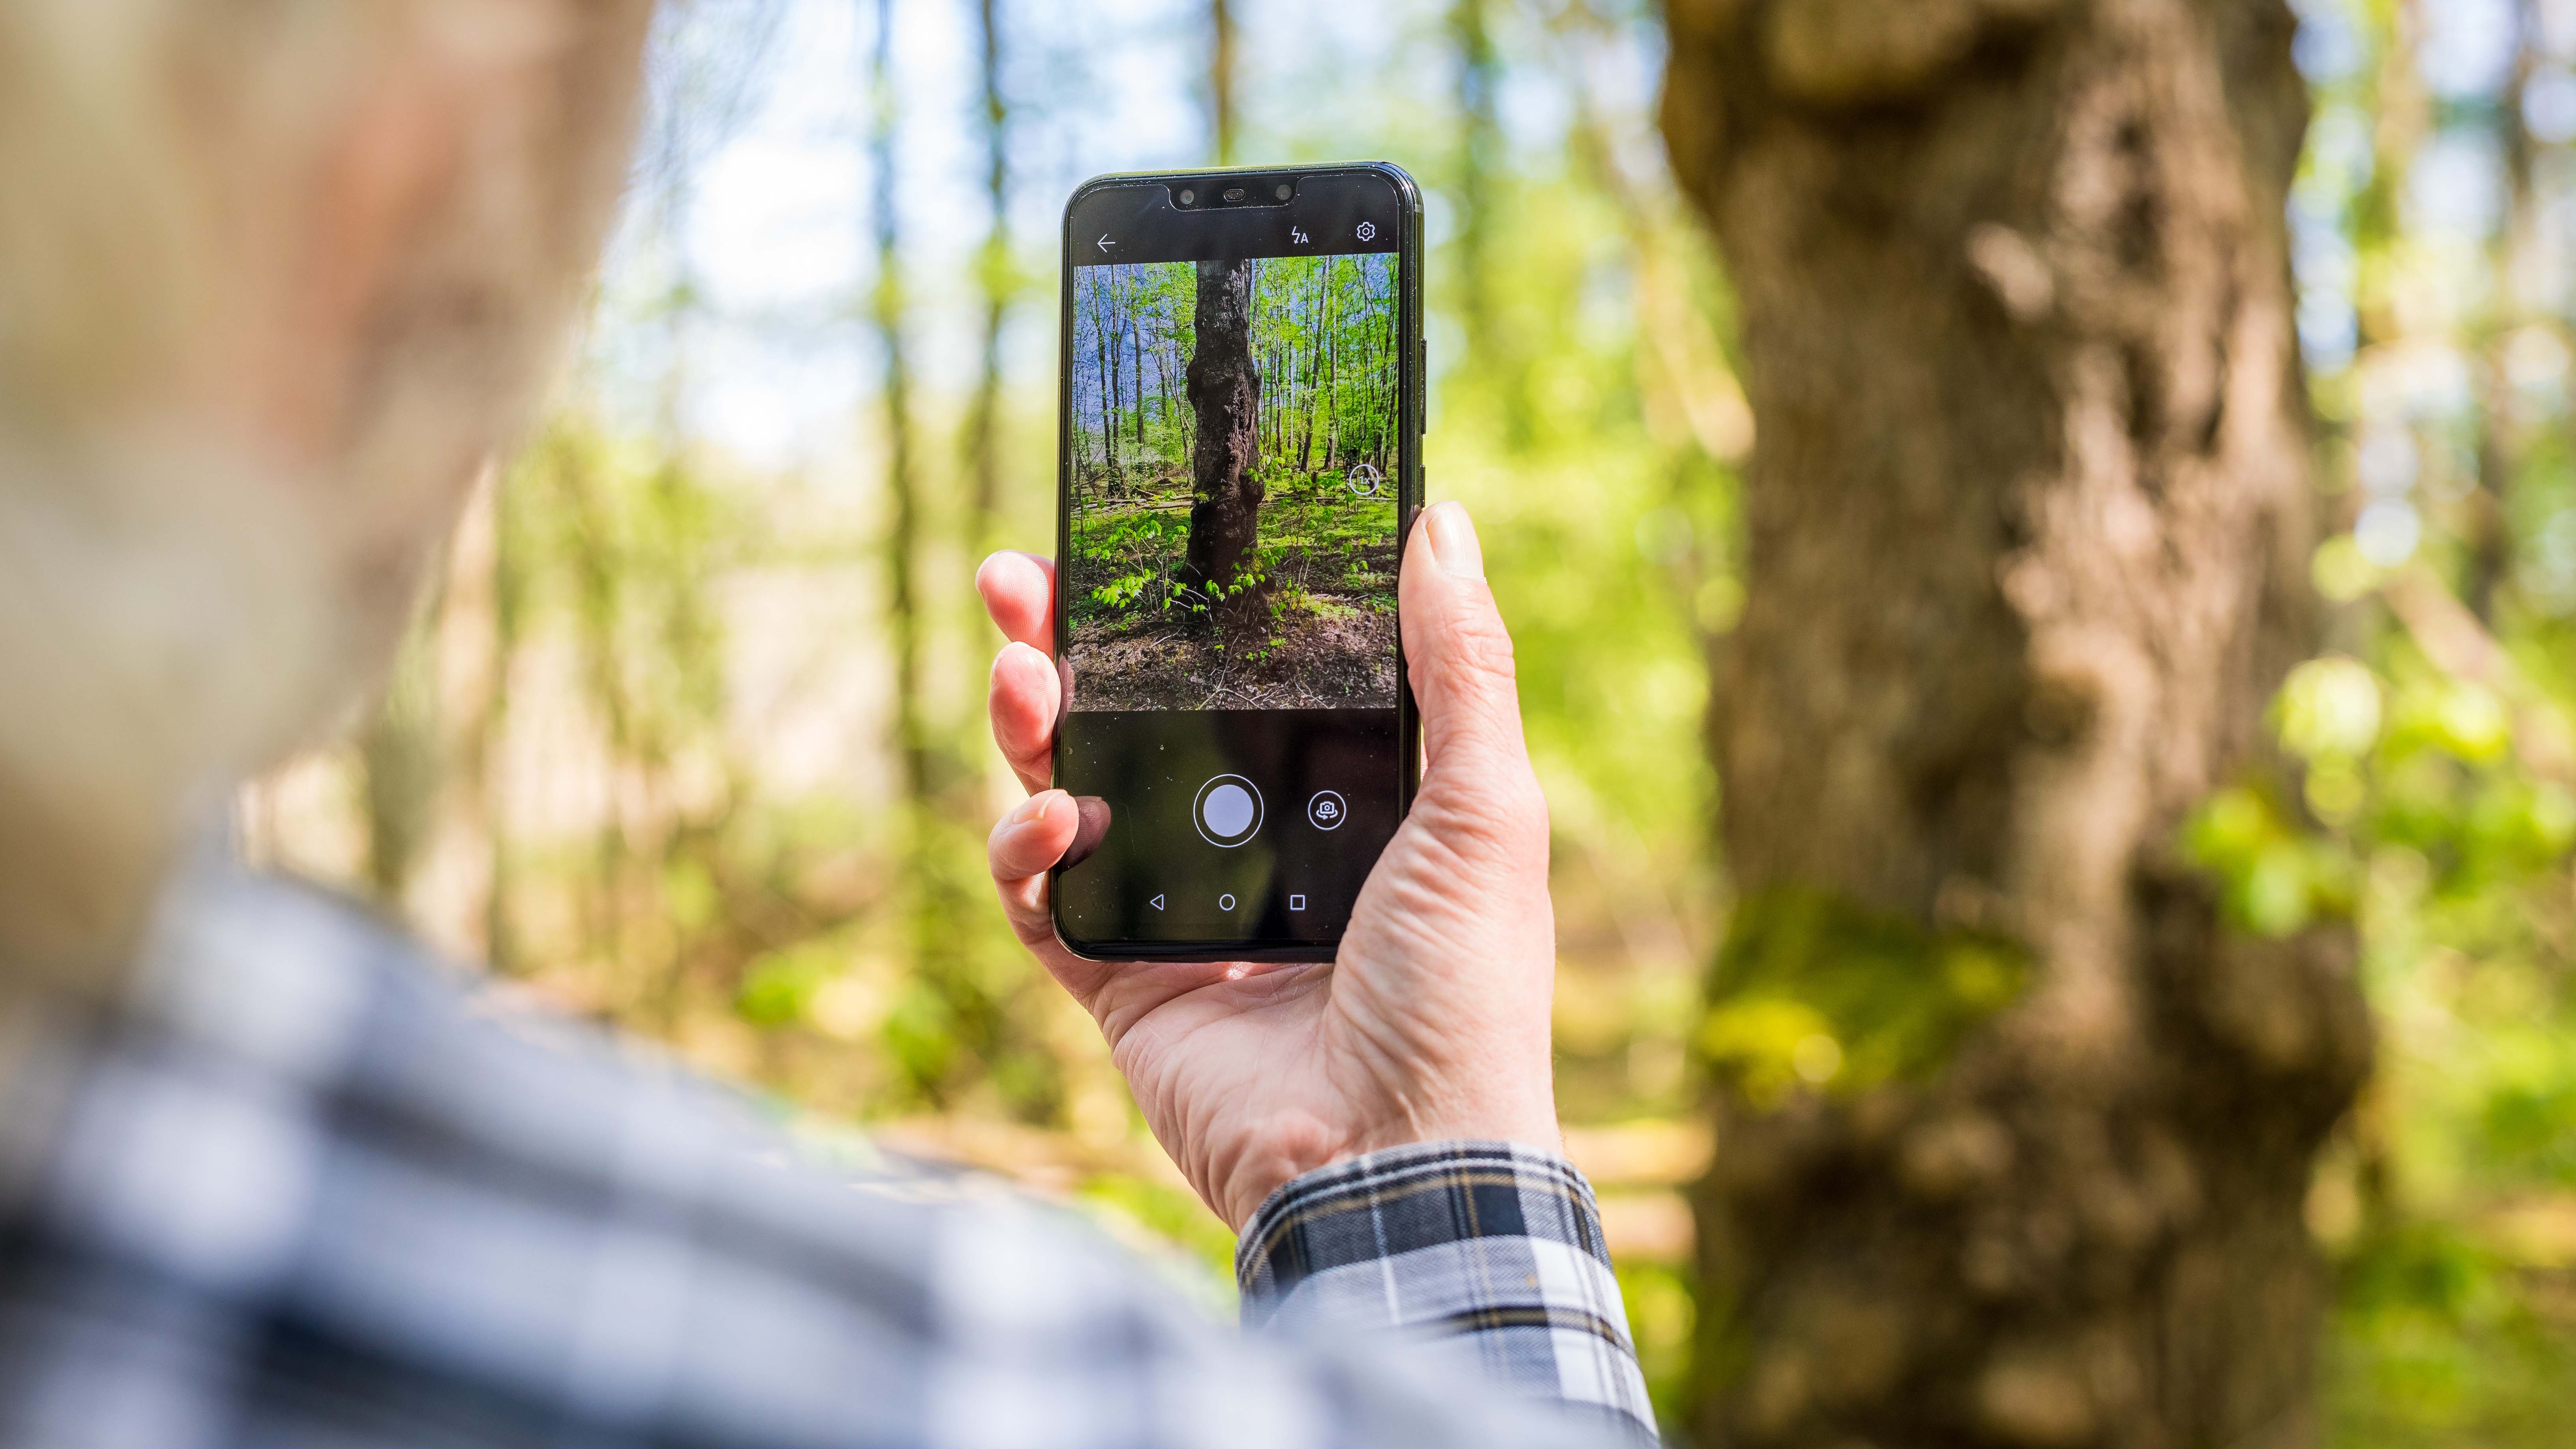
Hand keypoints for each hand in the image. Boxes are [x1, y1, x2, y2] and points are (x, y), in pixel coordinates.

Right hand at [976, 502, 1559, 1230]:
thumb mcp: (1486, 809)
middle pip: (1137, 722)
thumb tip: (1441, 522)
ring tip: (1022, 677)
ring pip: (1073, 793)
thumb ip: (1462, 667)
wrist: (1395, 1159)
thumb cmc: (1462, 992)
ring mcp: (1179, 915)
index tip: (1137, 542)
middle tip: (1017, 579)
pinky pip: (1043, 900)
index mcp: (1340, 800)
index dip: (1183, 612)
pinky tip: (1051, 822)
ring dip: (1033, 727)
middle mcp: (1254, 846)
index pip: (1242, 679)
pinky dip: (1026, 852)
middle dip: (1068, 646)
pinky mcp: (1121, 984)